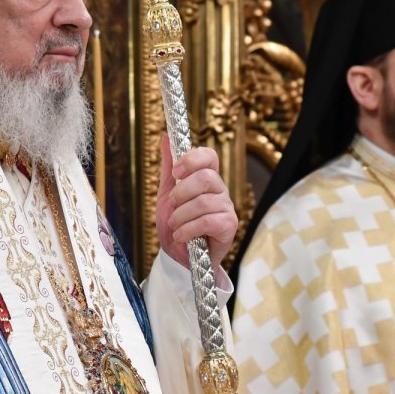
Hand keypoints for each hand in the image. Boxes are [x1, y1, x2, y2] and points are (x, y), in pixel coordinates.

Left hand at [156, 136, 237, 267]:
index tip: (175, 172)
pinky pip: (207, 221)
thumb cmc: (176, 224)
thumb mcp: (166, 194)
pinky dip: (188, 229)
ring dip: (181, 216)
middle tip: (172, 205)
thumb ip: (168, 167)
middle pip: (206, 177)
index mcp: (207, 178)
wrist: (178, 257)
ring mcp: (226, 208)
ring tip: (175, 225)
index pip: (209, 156)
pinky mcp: (229, 227)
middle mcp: (220, 190)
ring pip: (203, 202)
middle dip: (181, 192)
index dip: (192, 159)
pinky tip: (181, 236)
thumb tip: (165, 136)